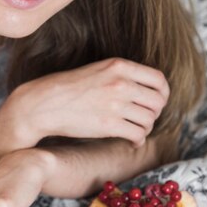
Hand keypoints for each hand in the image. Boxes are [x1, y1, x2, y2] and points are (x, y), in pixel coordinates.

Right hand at [13, 58, 169, 147]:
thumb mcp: (97, 70)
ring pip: (149, 119)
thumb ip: (122, 76)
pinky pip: (138, 134)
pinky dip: (137, 140)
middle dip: (155, 113)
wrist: (43, 104)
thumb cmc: (67, 88)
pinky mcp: (109, 125)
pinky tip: (131, 140)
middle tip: (145, 118)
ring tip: (136, 130)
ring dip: (146, 127)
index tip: (157, 101)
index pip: (158, 80)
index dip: (163, 93)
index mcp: (119, 66)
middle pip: (158, 101)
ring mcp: (116, 104)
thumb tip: (145, 90)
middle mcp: (121, 83)